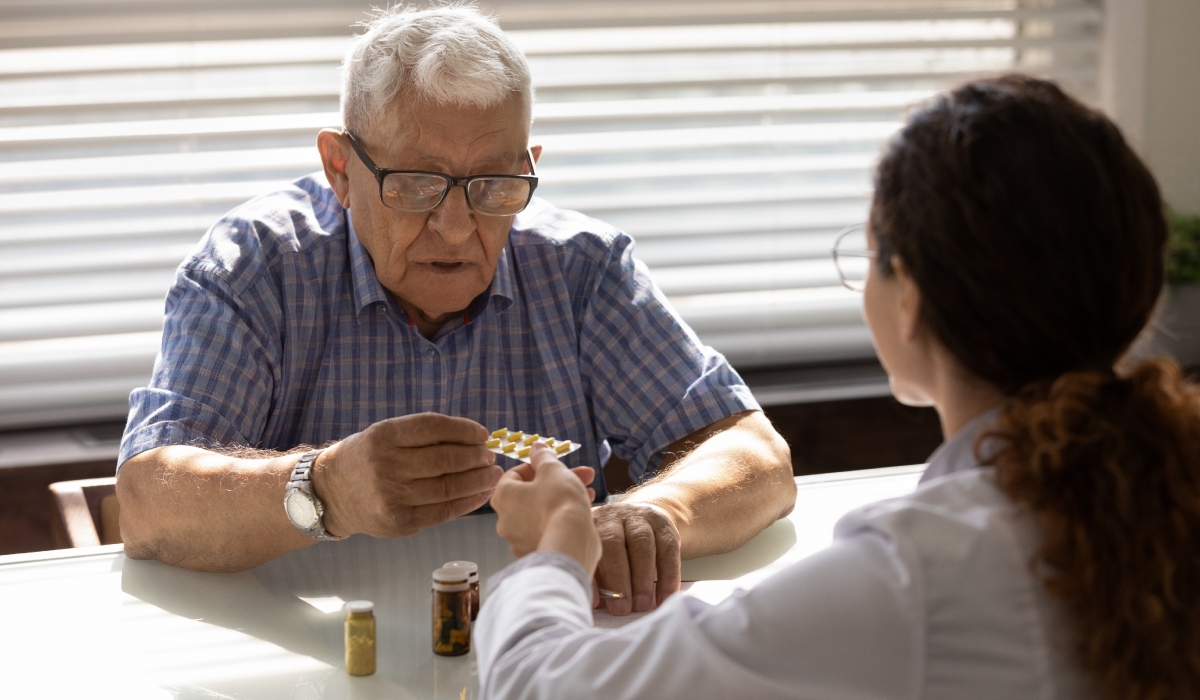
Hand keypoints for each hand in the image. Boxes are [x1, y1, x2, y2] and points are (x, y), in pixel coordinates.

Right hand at [313, 413, 502, 537]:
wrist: (330, 494)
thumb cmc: (367, 458)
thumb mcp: (385, 435)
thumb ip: (423, 436)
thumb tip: (474, 439)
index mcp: (383, 436)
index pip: (433, 428)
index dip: (463, 430)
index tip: (482, 434)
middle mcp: (385, 466)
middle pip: (444, 460)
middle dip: (475, 457)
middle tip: (491, 456)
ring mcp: (391, 497)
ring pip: (447, 487)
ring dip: (478, 481)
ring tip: (493, 474)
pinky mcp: (399, 523)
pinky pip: (443, 512)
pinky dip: (467, 502)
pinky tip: (481, 494)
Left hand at [491, 444, 600, 572]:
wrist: (571, 543)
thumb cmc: (559, 501)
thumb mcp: (553, 470)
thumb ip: (543, 456)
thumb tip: (536, 447)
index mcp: (503, 496)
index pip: (515, 474)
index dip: (538, 466)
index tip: (556, 465)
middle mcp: (504, 520)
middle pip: (531, 493)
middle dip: (558, 482)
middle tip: (582, 475)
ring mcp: (518, 540)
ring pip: (541, 512)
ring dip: (563, 499)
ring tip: (589, 493)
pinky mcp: (534, 553)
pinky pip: (547, 530)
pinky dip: (560, 520)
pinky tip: (582, 514)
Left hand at [591, 501, 680, 615]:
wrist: (641, 519)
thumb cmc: (611, 547)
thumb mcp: (597, 555)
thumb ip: (593, 575)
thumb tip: (591, 602)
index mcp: (590, 524)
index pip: (587, 548)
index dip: (592, 576)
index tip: (596, 603)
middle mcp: (613, 516)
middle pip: (614, 543)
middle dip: (618, 579)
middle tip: (622, 609)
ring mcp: (640, 517)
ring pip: (642, 545)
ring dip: (642, 579)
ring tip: (641, 605)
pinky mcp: (664, 524)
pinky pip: (668, 550)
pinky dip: (668, 576)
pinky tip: (665, 597)